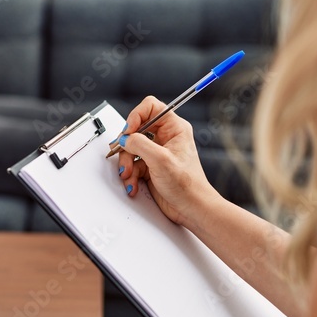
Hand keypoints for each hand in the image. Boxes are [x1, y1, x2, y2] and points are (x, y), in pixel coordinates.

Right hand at [115, 95, 220, 228]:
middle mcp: (165, 137)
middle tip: (125, 157)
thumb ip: (139, 144)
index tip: (128, 131)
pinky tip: (134, 184)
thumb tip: (124, 138)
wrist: (192, 209)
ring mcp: (156, 152)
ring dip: (127, 164)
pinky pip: (132, 164)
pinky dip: (130, 175)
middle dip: (127, 146)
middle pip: (135, 130)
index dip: (135, 116)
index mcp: (174, 128)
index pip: (150, 107)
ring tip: (129, 176)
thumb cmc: (188, 185)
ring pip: (131, 149)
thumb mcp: (161, 160)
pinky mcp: (150, 166)